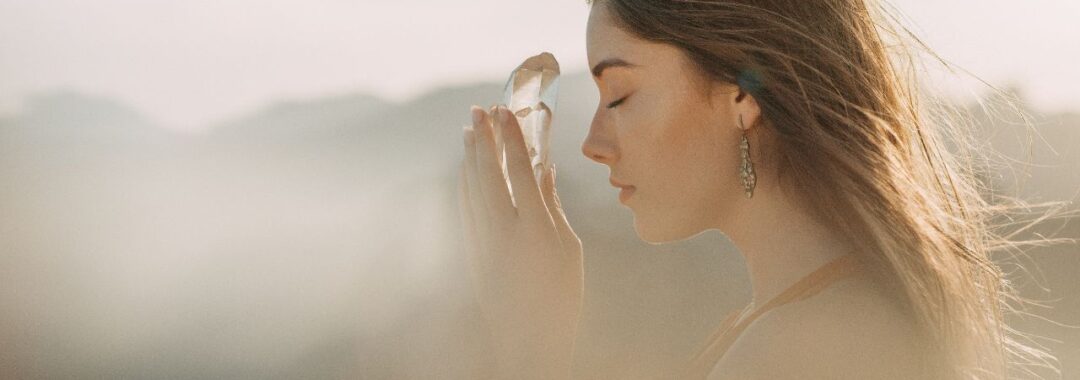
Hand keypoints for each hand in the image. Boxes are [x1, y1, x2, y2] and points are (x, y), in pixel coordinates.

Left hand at [458, 104, 582, 377]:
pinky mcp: (470, 253)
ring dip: (469, 156)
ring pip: (470, 188)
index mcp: (536, 230)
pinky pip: (464, 208)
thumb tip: (545, 169)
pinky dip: (464, 183)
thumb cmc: (560, 294)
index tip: (506, 111)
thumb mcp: (568, 248)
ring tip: (469, 130)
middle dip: (483, 138)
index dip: (511, 138)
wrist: (528, 339)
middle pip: (488, 173)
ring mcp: (482, 244)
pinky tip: (465, 168)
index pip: (519, 171)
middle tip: (479, 110)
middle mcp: (504, 233)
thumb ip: (552, 205)